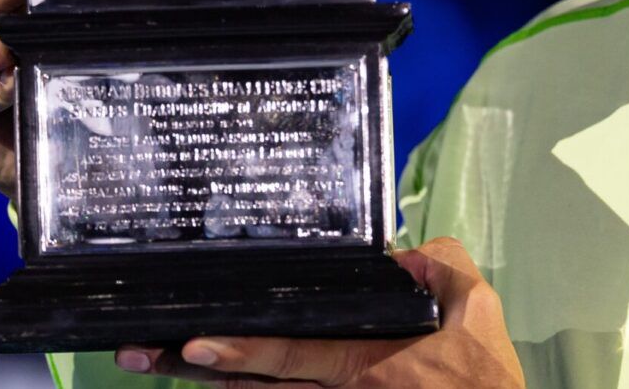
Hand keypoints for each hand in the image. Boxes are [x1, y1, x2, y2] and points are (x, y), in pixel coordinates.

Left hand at [114, 237, 522, 387]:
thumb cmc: (484, 372)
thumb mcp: (474, 302)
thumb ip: (435, 265)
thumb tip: (394, 253)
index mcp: (367, 363)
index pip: (293, 354)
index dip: (243, 352)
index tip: (197, 343)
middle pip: (256, 385)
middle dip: (197, 369)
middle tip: (143, 353)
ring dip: (211, 383)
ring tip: (157, 362)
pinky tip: (214, 378)